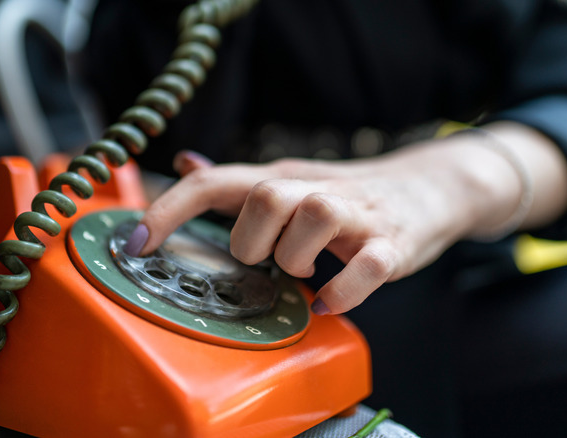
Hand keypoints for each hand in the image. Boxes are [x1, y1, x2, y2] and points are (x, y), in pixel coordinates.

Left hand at [126, 123, 566, 313]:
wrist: (431, 188)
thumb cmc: (349, 195)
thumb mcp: (290, 182)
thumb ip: (238, 182)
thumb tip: (186, 163)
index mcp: (283, 180)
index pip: (215, 182)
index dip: (168, 211)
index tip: (134, 243)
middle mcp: (315, 189)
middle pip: (264, 196)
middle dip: (251, 240)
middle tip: (265, 261)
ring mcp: (358, 215)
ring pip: (314, 217)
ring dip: (297, 258)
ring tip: (304, 273)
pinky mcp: (393, 244)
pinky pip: (367, 265)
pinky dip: (344, 290)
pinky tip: (331, 299)